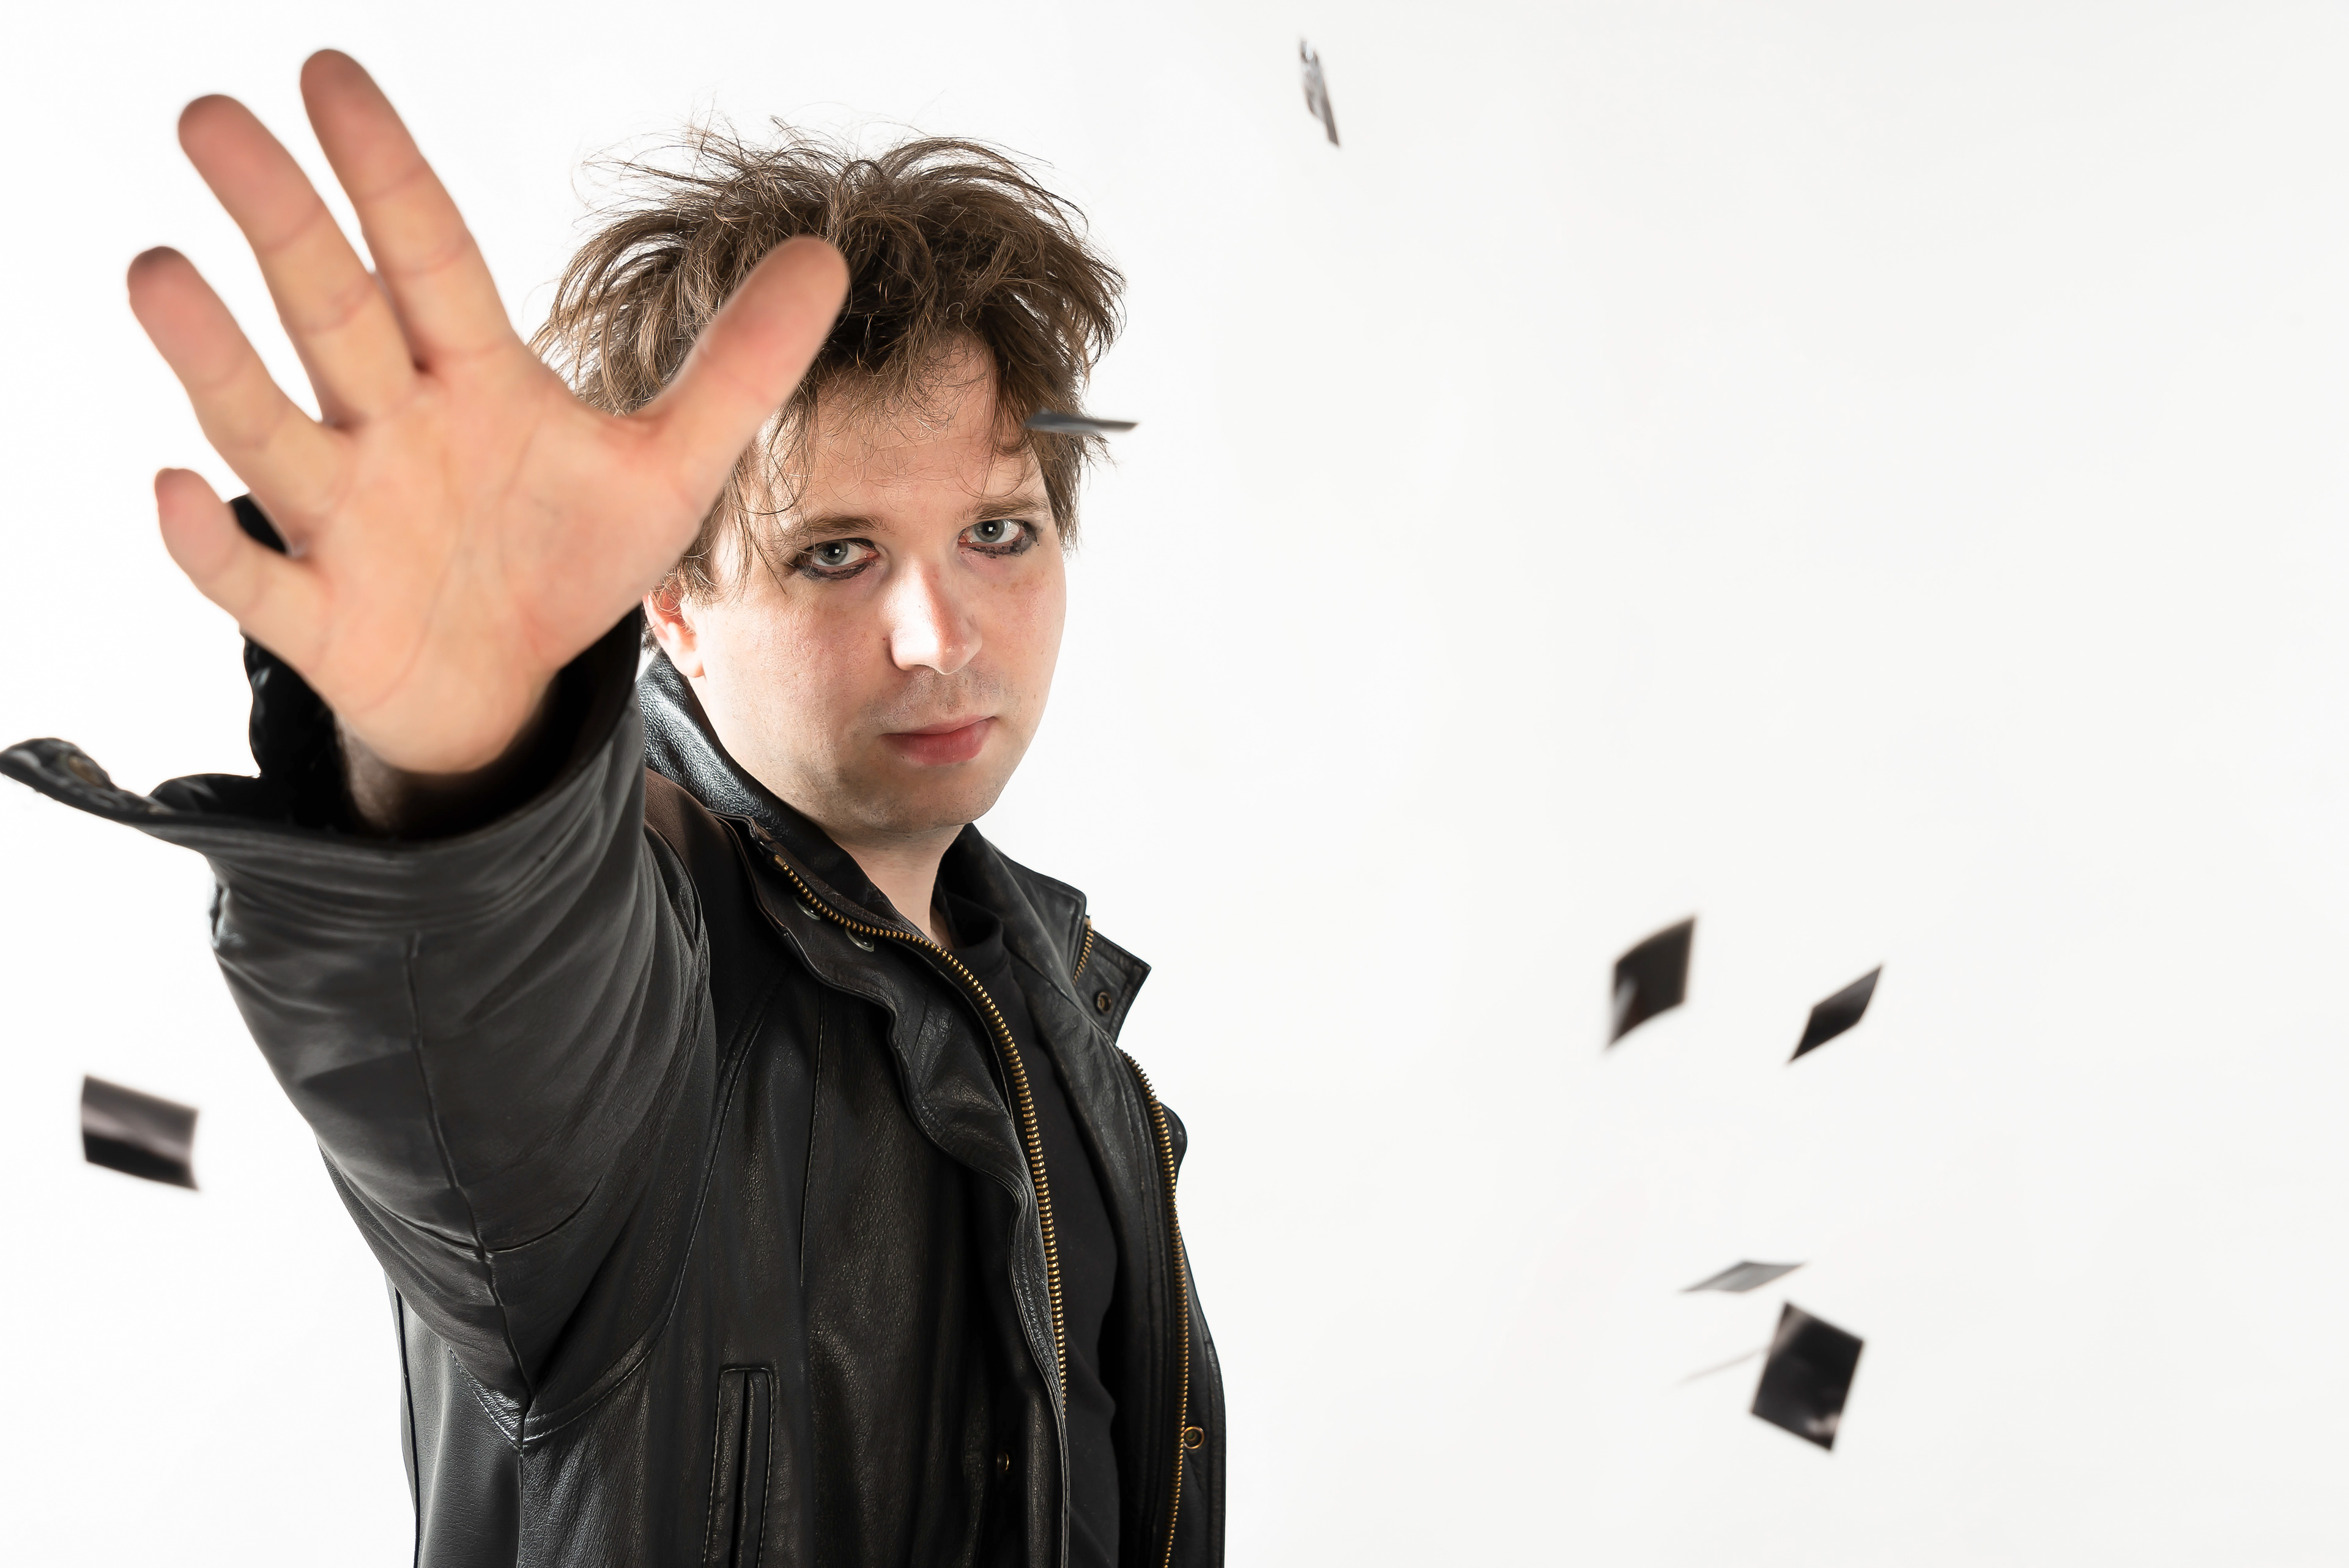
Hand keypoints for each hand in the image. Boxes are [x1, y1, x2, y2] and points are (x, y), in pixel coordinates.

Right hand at [130, 51, 847, 776]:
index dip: (387, 173)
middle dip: (281, 221)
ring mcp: (344, 520)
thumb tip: (826, 255)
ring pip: (268, 429)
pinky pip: (255, 580)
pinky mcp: (320, 619)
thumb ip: (740, 366)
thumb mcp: (670, 464)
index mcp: (473, 379)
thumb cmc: (569, 557)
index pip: (429, 257)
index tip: (329, 72)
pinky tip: (172, 488)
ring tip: (157, 271)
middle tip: (213, 114)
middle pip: (330, 312)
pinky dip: (209, 545)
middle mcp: (390, 428)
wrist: (515, 686)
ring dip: (215, 358)